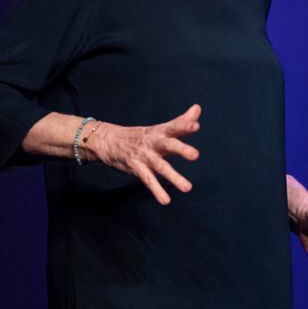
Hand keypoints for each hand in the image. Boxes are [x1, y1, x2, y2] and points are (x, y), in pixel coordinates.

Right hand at [83, 104, 200, 204]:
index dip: (185, 125)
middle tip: (195, 155)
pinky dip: (157, 190)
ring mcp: (145, 156)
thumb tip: (198, 108)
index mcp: (161, 132)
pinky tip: (166, 200)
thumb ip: (181, 121)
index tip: (196, 124)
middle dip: (181, 149)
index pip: (175, 127)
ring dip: (174, 177)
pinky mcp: (137, 168)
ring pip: (161, 167)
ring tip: (188, 188)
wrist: (109, 141)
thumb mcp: (160, 128)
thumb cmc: (141, 136)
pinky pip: (148, 181)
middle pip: (168, 145)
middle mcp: (154, 143)